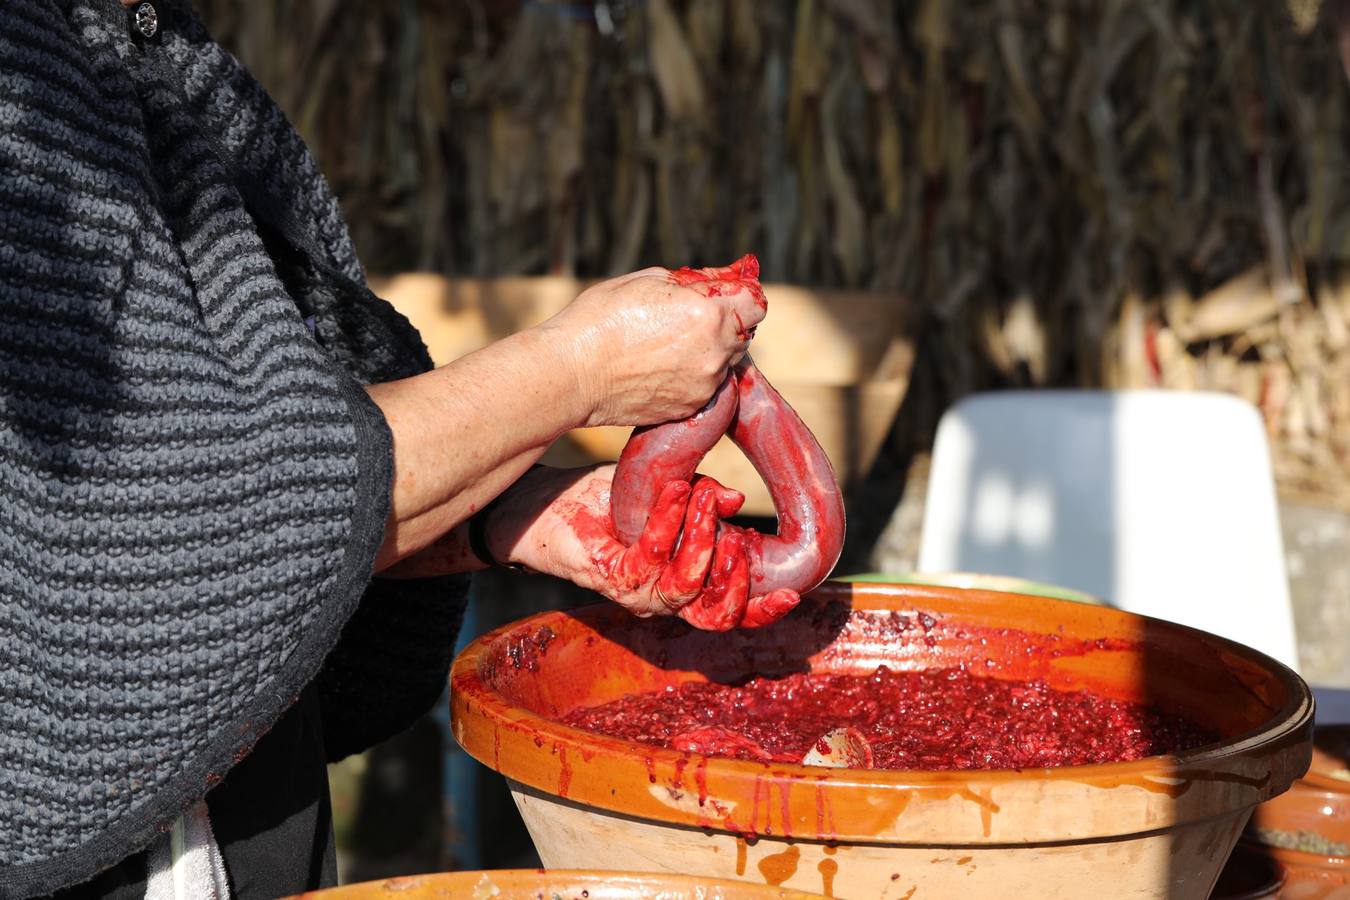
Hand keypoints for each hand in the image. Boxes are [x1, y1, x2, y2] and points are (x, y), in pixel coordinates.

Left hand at [486, 465, 794, 626]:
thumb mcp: (670, 492)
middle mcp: (664, 597)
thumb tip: (738, 499)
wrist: (547, 503)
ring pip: (686, 588)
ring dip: (702, 540)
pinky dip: (668, 524)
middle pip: (716, 616)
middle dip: (737, 582)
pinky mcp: (610, 577)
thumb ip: (706, 499)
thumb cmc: (609, 500)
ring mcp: (637, 592)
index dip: (763, 610)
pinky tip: (676, 492)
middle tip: (740, 539)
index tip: (793, 594)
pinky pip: (650, 561)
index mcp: (686, 583)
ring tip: (703, 498)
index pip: (733, 610)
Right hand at [544, 258, 767, 428]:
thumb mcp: (649, 280)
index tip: (727, 292)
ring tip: (668, 343)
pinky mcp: (690, 407)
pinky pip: (705, 386)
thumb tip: (724, 279)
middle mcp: (715, 352)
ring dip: (710, 350)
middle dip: (725, 322)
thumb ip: (697, 280)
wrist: (571, 374)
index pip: (756, 302)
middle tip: (689, 316)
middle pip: (744, 333)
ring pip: (725, 362)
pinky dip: (693, 375)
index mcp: (709, 313)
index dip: (742, 294)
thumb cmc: (601, 319)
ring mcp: (704, 385)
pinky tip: (660, 366)